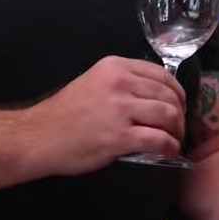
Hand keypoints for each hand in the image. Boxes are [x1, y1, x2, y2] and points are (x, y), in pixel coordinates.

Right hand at [31, 56, 185, 175]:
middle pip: (169, 95)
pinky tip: (168, 152)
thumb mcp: (94, 82)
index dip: (177, 92)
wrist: (38, 136)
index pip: (162, 74)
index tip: (178, 105)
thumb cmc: (64, 114)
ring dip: (178, 130)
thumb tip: (153, 96)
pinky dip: (170, 147)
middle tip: (178, 127)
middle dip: (180, 114)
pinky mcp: (119, 136)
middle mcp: (120, 83)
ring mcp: (120, 109)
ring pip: (168, 115)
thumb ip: (122, 82)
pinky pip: (158, 139)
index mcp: (115, 67)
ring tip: (174, 140)